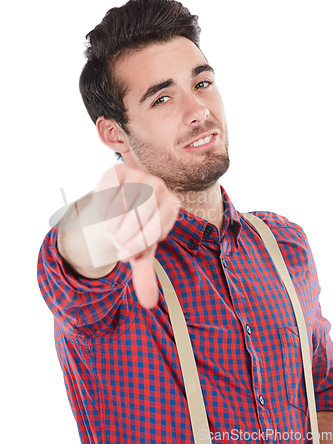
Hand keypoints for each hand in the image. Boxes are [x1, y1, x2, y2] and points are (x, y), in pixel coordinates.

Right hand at [88, 164, 179, 308]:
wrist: (116, 212)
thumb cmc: (134, 232)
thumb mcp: (140, 253)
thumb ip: (145, 275)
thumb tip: (149, 304)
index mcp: (172, 206)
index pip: (157, 228)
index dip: (137, 245)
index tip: (124, 254)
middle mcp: (160, 187)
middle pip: (142, 213)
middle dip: (126, 234)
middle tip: (117, 242)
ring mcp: (140, 175)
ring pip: (125, 201)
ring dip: (114, 222)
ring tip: (112, 230)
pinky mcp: (118, 170)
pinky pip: (108, 189)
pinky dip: (103, 206)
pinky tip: (105, 211)